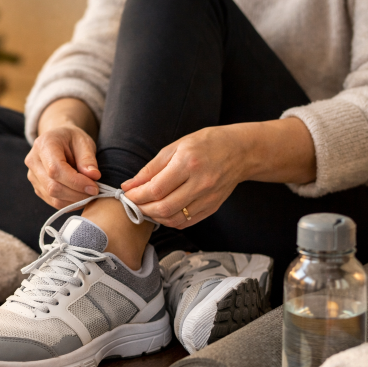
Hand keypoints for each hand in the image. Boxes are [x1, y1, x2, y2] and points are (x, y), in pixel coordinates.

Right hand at [26, 125, 100, 208]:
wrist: (58, 140)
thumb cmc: (72, 139)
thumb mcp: (84, 142)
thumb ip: (88, 159)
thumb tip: (93, 176)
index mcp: (44, 145)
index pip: (56, 170)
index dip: (76, 182)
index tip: (94, 188)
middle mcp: (33, 161)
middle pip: (53, 187)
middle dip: (77, 194)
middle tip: (95, 193)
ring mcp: (33, 176)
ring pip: (53, 198)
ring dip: (75, 201)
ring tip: (89, 194)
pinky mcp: (37, 188)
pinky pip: (53, 202)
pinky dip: (70, 203)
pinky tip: (81, 197)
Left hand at [121, 125, 251, 228]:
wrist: (241, 151)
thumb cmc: (206, 144)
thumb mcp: (175, 147)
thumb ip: (151, 169)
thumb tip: (129, 186)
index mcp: (189, 163)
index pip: (156, 189)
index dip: (137, 196)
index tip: (126, 195)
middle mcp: (200, 183)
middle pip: (164, 207)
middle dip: (142, 208)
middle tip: (133, 204)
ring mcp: (208, 197)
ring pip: (174, 219)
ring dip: (154, 217)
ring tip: (145, 208)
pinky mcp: (212, 207)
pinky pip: (186, 222)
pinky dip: (169, 220)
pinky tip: (162, 212)